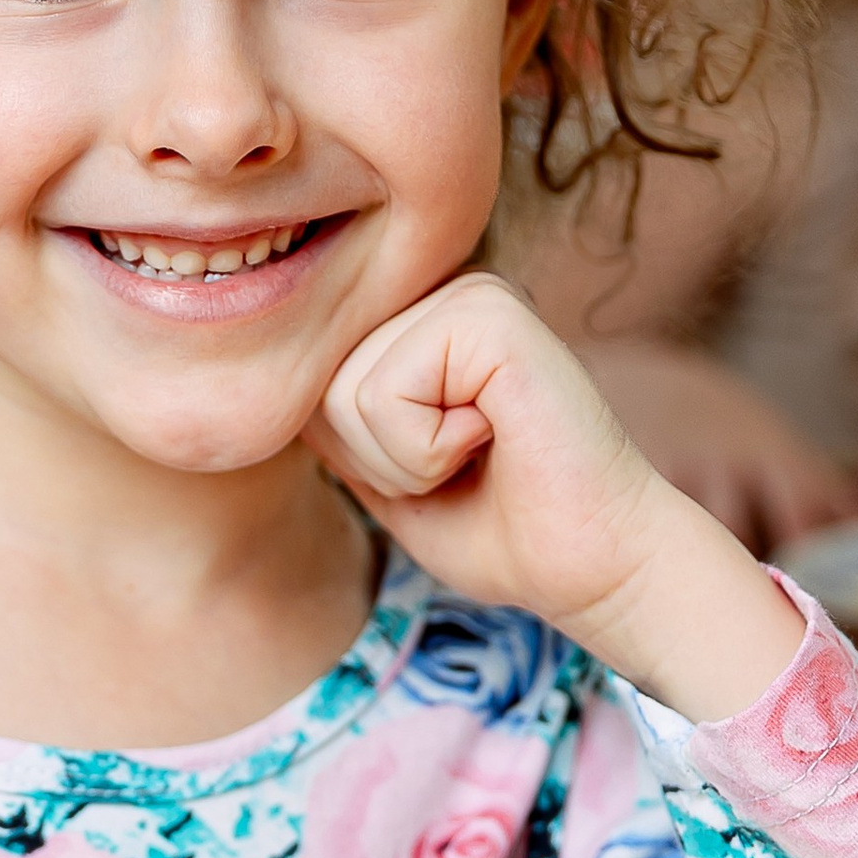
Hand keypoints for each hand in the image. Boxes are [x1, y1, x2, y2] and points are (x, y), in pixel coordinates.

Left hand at [310, 272, 806, 720]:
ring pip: (345, 391)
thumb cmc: (501, 532)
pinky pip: (386, 392)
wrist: (591, 566)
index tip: (440, 472)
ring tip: (481, 453)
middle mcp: (444, 292)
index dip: (357, 457)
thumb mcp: (385, 477)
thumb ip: (333, 425)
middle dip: (376, 460)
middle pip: (320, 386)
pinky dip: (427, 449)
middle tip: (463, 468)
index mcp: (423, 321)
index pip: (312, 386)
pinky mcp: (489, 312)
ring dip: (403, 460)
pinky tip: (495, 439)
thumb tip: (266, 389)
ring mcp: (469, 293)